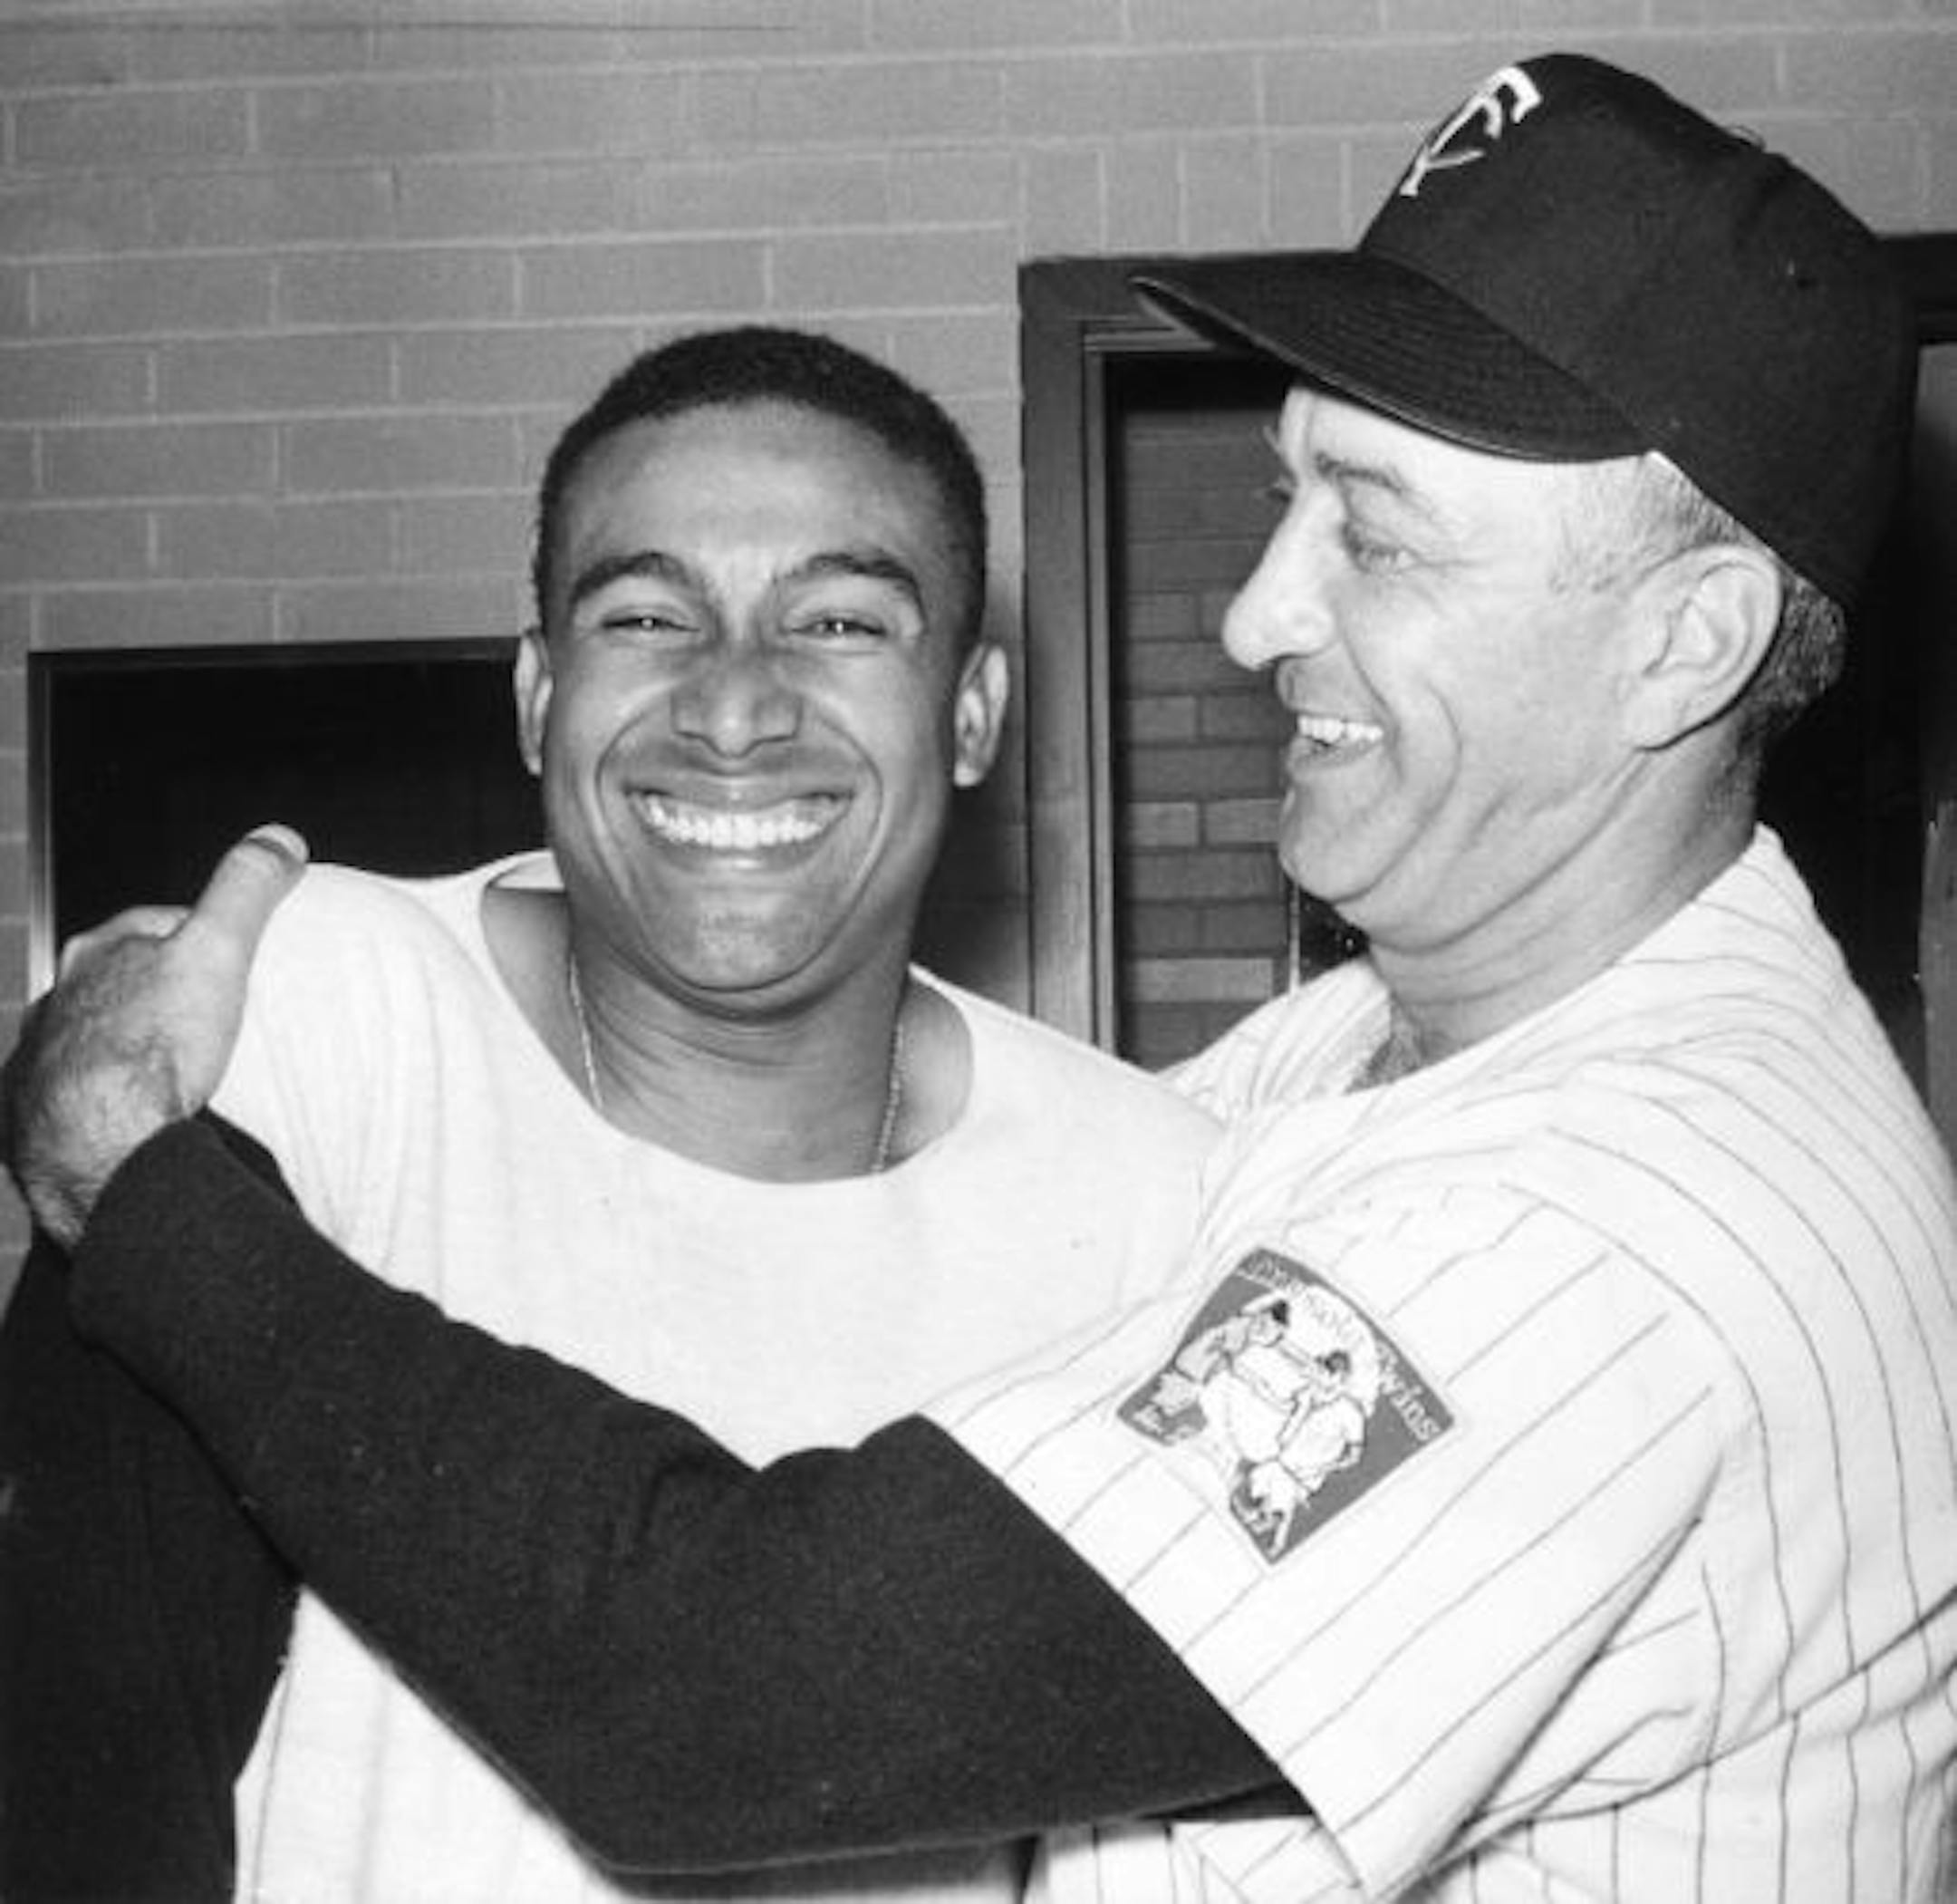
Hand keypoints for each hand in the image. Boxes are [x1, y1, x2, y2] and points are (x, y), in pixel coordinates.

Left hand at [1, 825, 307, 1248]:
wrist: (96, 1138)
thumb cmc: (153, 1043)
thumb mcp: (218, 950)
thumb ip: (246, 889)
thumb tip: (279, 837)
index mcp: (101, 950)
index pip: (155, 924)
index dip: (199, 936)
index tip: (233, 959)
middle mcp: (61, 994)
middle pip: (121, 977)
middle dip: (158, 988)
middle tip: (210, 1016)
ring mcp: (45, 1051)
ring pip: (93, 1030)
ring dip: (127, 1040)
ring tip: (174, 1067)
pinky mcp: (36, 1106)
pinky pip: (76, 1087)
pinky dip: (102, 1091)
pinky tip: (131, 1108)